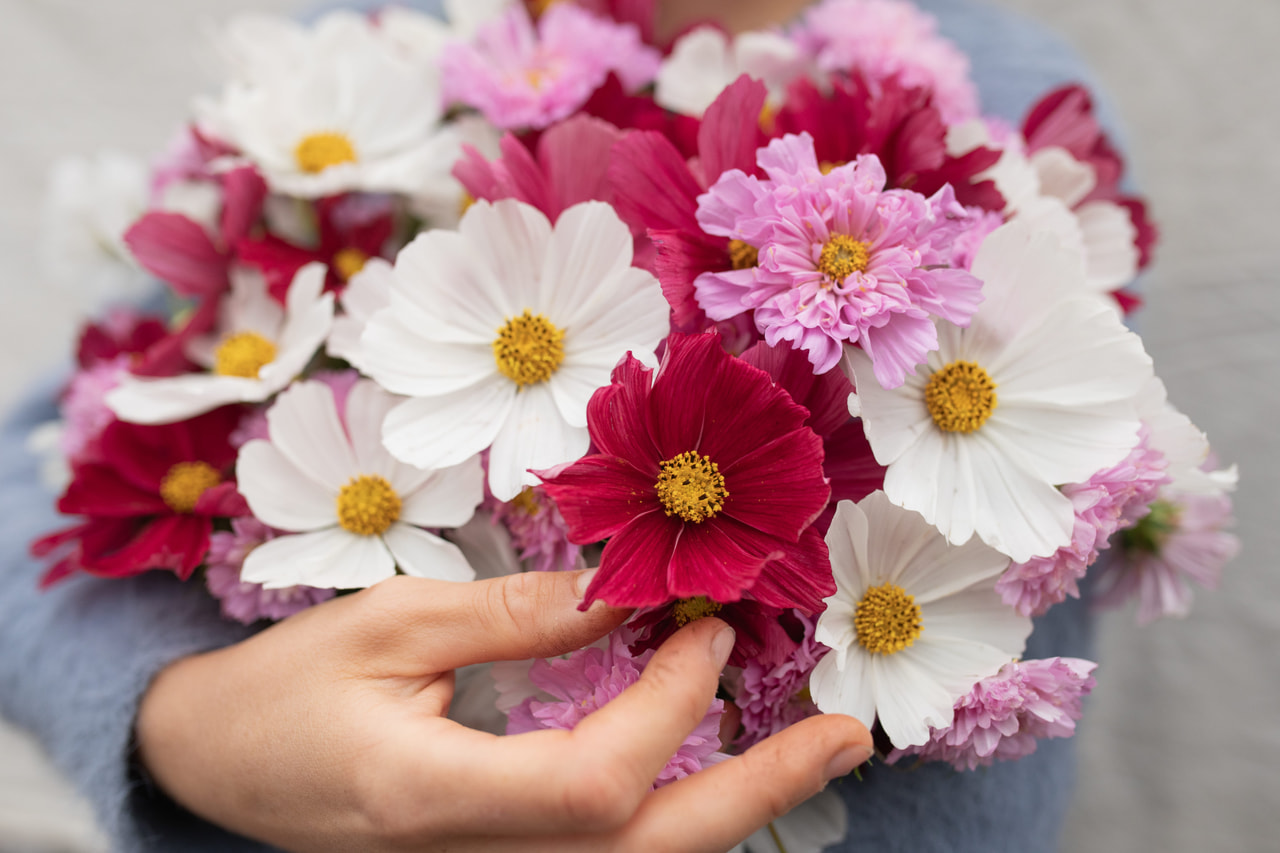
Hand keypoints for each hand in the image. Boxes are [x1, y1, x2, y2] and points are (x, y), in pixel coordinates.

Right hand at [136, 569, 872, 851]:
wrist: (211, 765)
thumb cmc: (281, 688)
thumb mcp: (389, 624)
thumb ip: (512, 615)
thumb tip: (619, 593)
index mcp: (428, 800)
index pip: (593, 785)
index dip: (668, 706)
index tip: (704, 626)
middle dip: (758, 794)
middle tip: (845, 736)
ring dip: (734, 811)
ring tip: (811, 755)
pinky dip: (674, 818)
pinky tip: (718, 772)